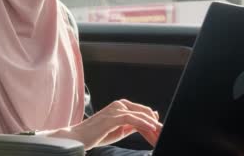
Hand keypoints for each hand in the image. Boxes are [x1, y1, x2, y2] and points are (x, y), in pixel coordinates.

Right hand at [45, 99, 161, 149]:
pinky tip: (151, 128)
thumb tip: (147, 122)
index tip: (161, 129)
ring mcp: (115, 109)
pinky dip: (143, 123)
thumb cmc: (97, 134)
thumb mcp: (119, 130)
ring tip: (160, 131)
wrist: (79, 138)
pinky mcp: (112, 117)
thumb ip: (132, 126)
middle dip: (154, 122)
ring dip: (151, 124)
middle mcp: (118, 104)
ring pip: (139, 114)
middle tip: (163, 131)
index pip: (141, 111)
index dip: (153, 120)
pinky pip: (132, 118)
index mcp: (119, 106)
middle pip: (143, 111)